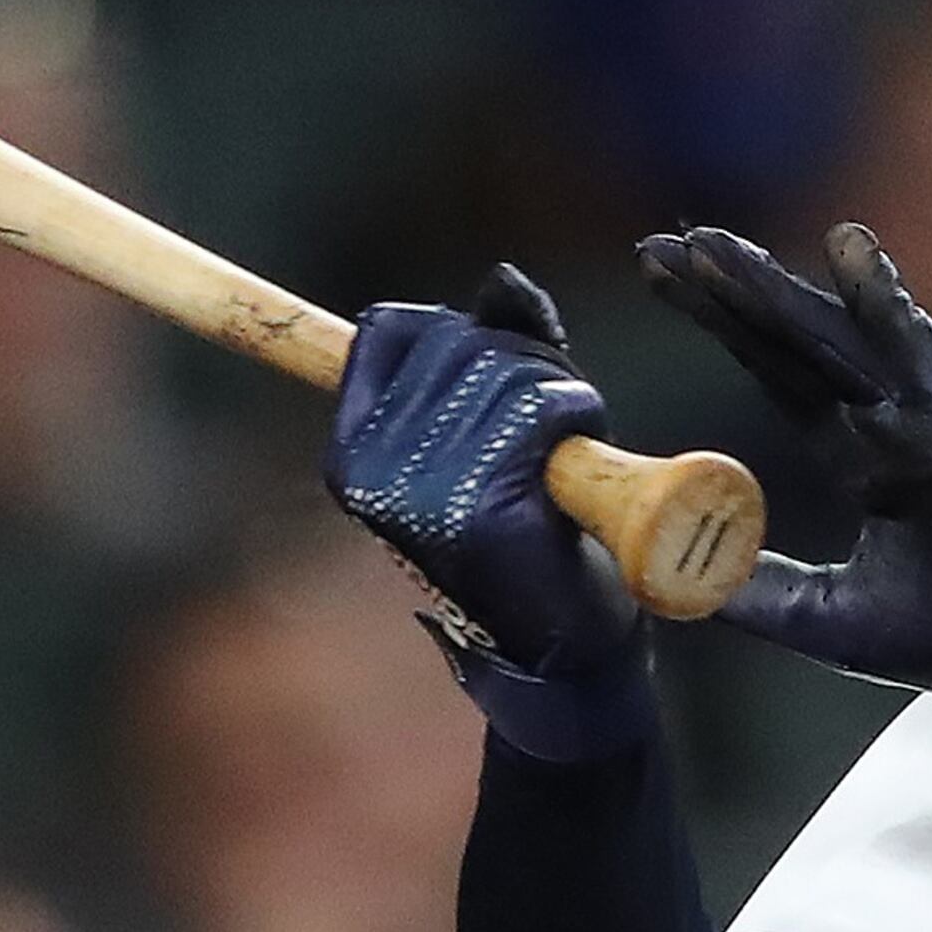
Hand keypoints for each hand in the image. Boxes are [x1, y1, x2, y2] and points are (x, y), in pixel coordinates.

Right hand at [327, 266, 640, 676]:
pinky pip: (545, 408)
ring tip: (563, 456)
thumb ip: (493, 351)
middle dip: (522, 363)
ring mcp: (423, 494)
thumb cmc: (528, 531)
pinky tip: (577, 472)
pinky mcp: (484, 511)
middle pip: (457, 340)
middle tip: (549, 428)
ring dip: (559, 395)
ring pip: (508, 370)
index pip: (388, 330)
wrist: (560, 648)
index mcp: (352, 453)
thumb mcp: (495, 428)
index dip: (458, 335)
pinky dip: (579, 418)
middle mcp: (372, 472)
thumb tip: (503, 283)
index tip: (495, 383)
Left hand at [639, 223, 931, 692]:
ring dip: (775, 291)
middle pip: (791, 341)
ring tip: (713, 246)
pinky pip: (918, 353)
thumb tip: (678, 582)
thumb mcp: (838, 622)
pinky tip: (849, 248)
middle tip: (660, 245)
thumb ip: (764, 594)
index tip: (660, 276)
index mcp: (860, 456)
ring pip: (836, 339)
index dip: (722, 323)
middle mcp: (886, 421)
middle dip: (726, 294)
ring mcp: (925, 417)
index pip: (776, 372)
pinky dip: (884, 302)